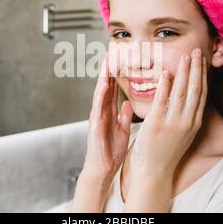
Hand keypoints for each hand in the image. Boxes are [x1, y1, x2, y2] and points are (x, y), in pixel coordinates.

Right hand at [81, 54, 133, 186]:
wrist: (102, 170)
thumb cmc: (110, 153)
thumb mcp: (122, 131)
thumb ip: (124, 117)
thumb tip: (128, 104)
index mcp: (109, 113)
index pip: (113, 90)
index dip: (117, 75)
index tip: (120, 61)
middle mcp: (101, 113)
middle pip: (105, 88)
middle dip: (108, 70)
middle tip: (110, 53)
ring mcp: (97, 118)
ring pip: (100, 94)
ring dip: (103, 78)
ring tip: (106, 64)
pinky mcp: (95, 126)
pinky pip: (98, 108)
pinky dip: (100, 96)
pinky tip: (103, 86)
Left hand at [130, 47, 207, 179]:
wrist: (154, 170)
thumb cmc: (166, 150)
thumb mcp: (183, 132)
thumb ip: (186, 114)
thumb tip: (186, 95)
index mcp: (194, 123)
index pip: (201, 94)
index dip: (202, 75)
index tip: (202, 60)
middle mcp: (186, 122)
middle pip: (195, 90)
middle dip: (196, 68)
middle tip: (197, 51)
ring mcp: (172, 124)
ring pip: (181, 93)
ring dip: (184, 72)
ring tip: (185, 56)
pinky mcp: (156, 125)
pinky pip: (162, 101)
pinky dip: (165, 86)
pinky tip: (165, 73)